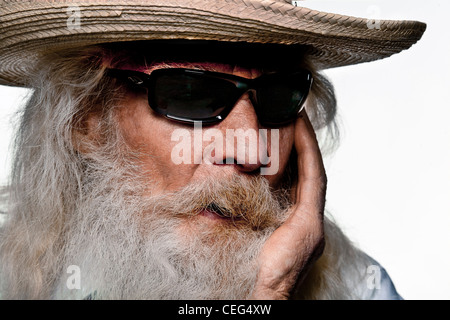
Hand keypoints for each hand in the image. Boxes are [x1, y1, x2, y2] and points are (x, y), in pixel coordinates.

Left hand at [250, 110, 326, 298]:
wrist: (256, 293)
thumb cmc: (243, 267)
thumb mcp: (239, 228)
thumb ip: (238, 209)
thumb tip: (216, 186)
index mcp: (290, 222)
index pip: (294, 180)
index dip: (294, 152)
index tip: (287, 126)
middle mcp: (305, 220)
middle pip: (306, 173)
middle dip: (303, 144)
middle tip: (295, 116)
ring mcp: (310, 223)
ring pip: (313, 173)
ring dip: (307, 144)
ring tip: (300, 118)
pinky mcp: (309, 225)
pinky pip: (312, 182)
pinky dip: (308, 156)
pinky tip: (301, 134)